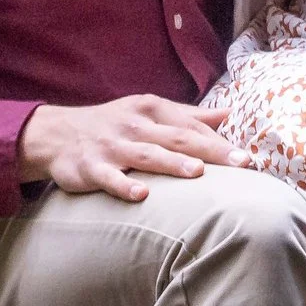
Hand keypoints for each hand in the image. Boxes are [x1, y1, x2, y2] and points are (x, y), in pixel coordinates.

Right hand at [18, 94, 249, 200]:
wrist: (55, 134)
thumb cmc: (113, 125)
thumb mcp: (148, 113)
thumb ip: (188, 115)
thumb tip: (228, 112)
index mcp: (151, 110)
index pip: (192, 126)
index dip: (222, 141)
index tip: (250, 158)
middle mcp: (134, 125)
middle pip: (178, 138)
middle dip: (211, 151)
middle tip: (241, 164)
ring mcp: (111, 146)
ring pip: (147, 155)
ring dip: (171, 163)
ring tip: (197, 172)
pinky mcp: (90, 167)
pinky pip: (109, 177)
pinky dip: (124, 185)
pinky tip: (141, 195)